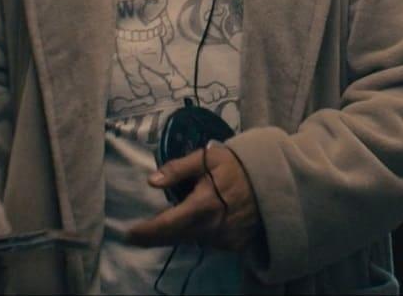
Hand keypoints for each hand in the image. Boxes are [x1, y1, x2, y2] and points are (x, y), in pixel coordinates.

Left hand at [125, 143, 261, 251]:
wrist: (273, 180)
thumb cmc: (237, 165)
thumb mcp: (208, 158)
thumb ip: (178, 169)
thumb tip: (152, 181)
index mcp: (203, 205)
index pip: (167, 224)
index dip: (146, 232)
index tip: (129, 234)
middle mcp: (213, 227)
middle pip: (175, 237)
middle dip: (155, 236)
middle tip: (138, 235)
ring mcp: (224, 239)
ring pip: (191, 240)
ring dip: (179, 233)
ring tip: (169, 223)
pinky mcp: (234, 245)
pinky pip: (208, 242)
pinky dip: (199, 234)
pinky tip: (199, 222)